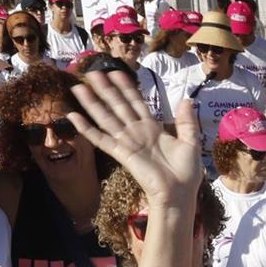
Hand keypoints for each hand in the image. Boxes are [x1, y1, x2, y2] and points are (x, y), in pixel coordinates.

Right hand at [67, 71, 203, 208]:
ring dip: (92, 103)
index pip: (136, 103)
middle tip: (93, 73)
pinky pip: (100, 139)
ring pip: (106, 118)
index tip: (117, 73)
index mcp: (153, 128)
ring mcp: (127, 142)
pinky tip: (73, 117)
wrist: (179, 193)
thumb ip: (187, 122)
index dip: (126, 88)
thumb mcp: (191, 143)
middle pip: (118, 106)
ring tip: (78, 88)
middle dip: (106, 90)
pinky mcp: (121, 153)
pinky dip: (86, 129)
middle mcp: (137, 132)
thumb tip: (187, 100)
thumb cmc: (186, 173)